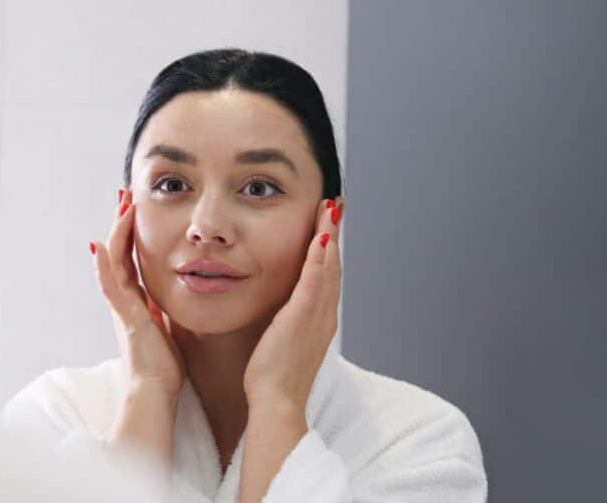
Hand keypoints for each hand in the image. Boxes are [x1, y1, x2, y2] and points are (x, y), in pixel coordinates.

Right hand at [90, 189, 184, 400]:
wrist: (154, 391)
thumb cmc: (163, 365)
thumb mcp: (166, 327)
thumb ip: (162, 309)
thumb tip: (170, 295)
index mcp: (135, 299)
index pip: (131, 256)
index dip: (131, 231)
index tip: (135, 206)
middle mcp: (124, 298)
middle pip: (118, 250)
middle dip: (121, 221)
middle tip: (126, 193)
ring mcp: (121, 306)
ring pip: (112, 260)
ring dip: (116, 232)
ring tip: (122, 206)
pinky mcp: (124, 317)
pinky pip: (110, 287)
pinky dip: (103, 266)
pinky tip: (99, 245)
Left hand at [243, 197, 343, 411]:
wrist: (276, 402)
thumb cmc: (272, 378)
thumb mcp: (280, 341)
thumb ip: (281, 321)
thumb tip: (274, 309)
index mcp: (318, 320)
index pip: (325, 276)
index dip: (328, 248)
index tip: (327, 223)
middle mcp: (324, 315)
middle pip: (332, 265)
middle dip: (334, 233)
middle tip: (335, 205)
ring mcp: (316, 316)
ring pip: (327, 267)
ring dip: (329, 236)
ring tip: (330, 209)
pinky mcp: (302, 318)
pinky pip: (314, 282)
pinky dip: (318, 258)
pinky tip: (320, 237)